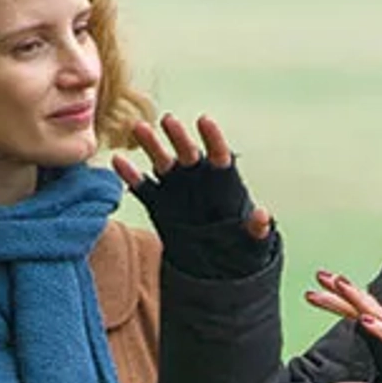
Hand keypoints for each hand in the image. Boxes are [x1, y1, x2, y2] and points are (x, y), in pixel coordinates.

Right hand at [114, 112, 273, 257]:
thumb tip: (263, 218)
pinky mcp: (158, 202)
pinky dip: (130, 174)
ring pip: (162, 162)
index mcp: (222, 180)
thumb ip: (257, 229)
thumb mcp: (252, 243)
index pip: (219, 154)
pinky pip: (142, 187)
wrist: (214, 262)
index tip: (204, 120)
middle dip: (178, 136)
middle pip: (187, 152)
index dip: (212, 138)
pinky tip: (118, 161)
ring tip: (139, 128)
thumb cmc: (238, 246)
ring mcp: (176, 188)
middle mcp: (197, 177)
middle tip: (168, 120)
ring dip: (151, 145)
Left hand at [307, 269, 381, 382]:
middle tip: (319, 276)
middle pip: (361, 305)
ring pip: (376, 312)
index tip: (310, 294)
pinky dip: (378, 327)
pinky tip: (363, 320)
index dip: (333, 302)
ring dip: (357, 298)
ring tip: (339, 283)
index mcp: (381, 338)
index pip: (353, 313)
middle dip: (340, 289)